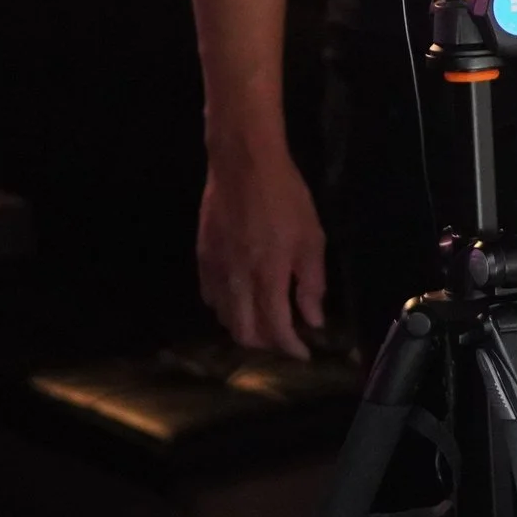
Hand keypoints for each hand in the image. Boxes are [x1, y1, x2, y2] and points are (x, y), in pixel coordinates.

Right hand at [197, 140, 327, 358]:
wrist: (243, 163)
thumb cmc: (285, 197)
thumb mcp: (312, 237)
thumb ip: (311, 283)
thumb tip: (313, 320)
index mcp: (268, 275)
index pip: (276, 328)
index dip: (291, 347)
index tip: (304, 353)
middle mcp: (237, 280)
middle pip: (245, 333)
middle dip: (267, 345)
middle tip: (285, 339)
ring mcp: (215, 270)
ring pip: (225, 318)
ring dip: (246, 328)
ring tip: (266, 321)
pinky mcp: (202, 258)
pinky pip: (210, 297)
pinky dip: (226, 309)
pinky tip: (241, 300)